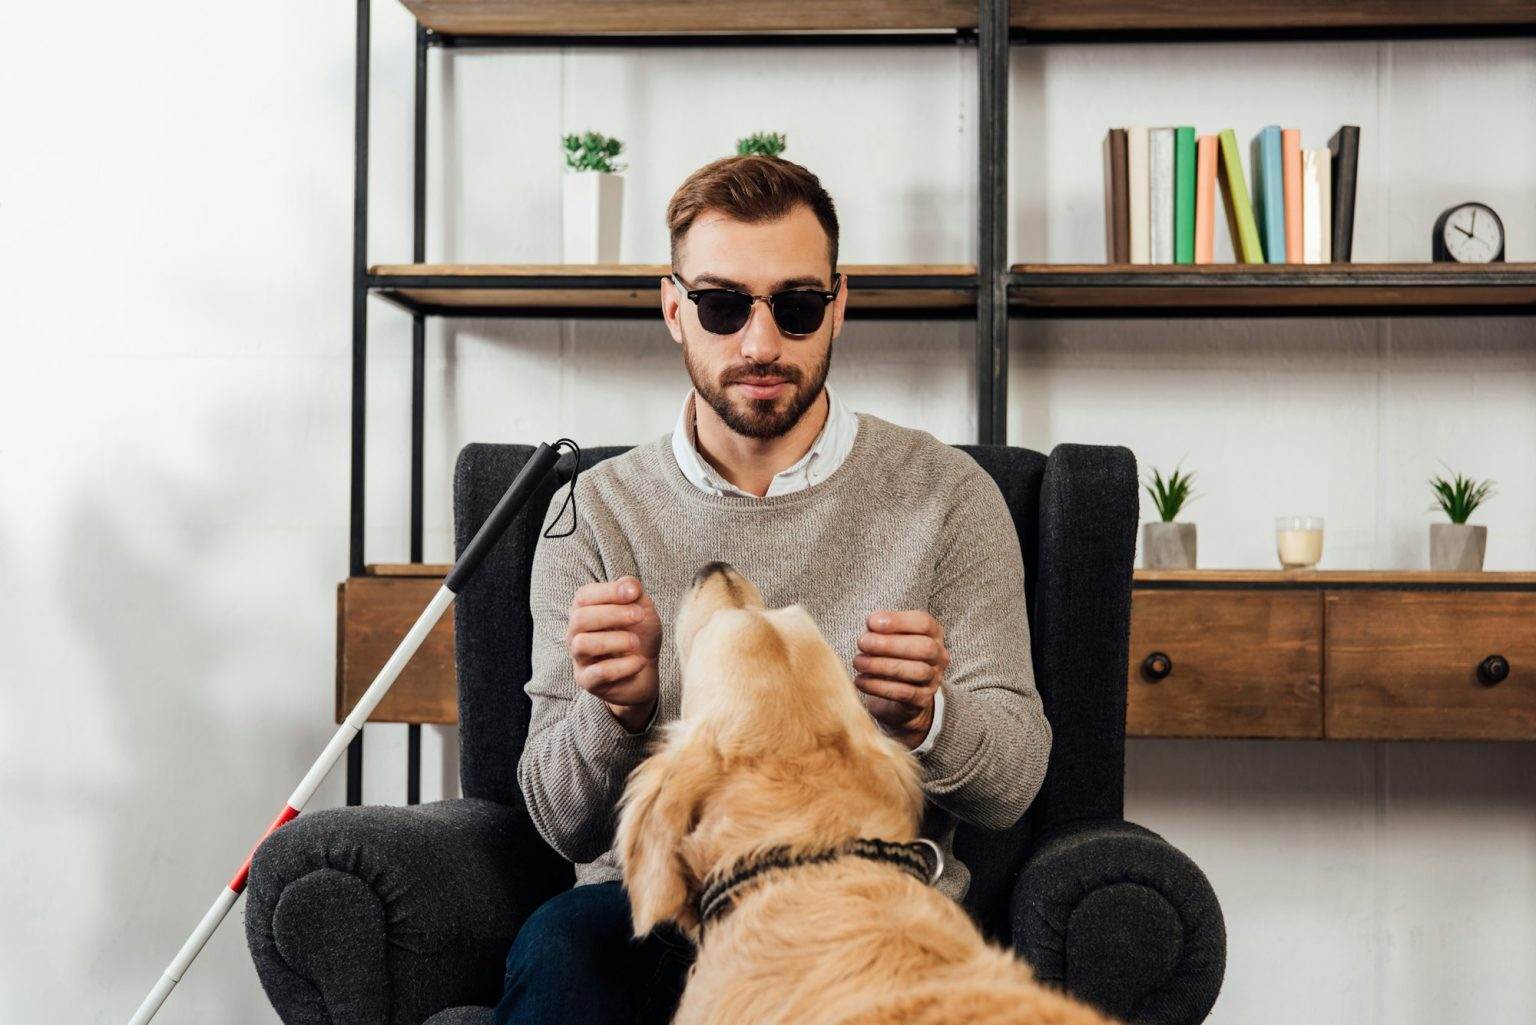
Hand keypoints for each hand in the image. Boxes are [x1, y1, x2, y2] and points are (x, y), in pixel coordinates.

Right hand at [565, 575, 661, 731]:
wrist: (646, 671)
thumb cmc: (639, 635)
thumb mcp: (642, 609)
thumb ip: (635, 593)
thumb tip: (629, 586)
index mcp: (585, 610)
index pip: (584, 596)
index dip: (608, 592)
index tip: (634, 593)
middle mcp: (575, 633)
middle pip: (580, 618)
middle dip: (612, 614)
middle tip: (639, 616)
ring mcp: (579, 658)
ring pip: (582, 644)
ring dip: (615, 640)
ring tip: (636, 642)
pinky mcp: (587, 681)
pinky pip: (598, 673)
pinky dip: (622, 666)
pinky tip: (639, 662)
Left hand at [853, 610, 949, 748]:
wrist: (895, 696)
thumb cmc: (889, 657)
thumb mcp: (884, 638)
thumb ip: (879, 629)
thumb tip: (871, 624)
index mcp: (933, 634)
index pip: (924, 623)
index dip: (898, 621)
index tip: (871, 622)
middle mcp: (938, 656)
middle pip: (924, 647)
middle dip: (890, 644)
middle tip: (862, 643)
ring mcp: (934, 679)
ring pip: (916, 671)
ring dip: (882, 665)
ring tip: (858, 662)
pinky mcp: (923, 700)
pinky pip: (904, 693)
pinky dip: (879, 686)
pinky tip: (860, 681)